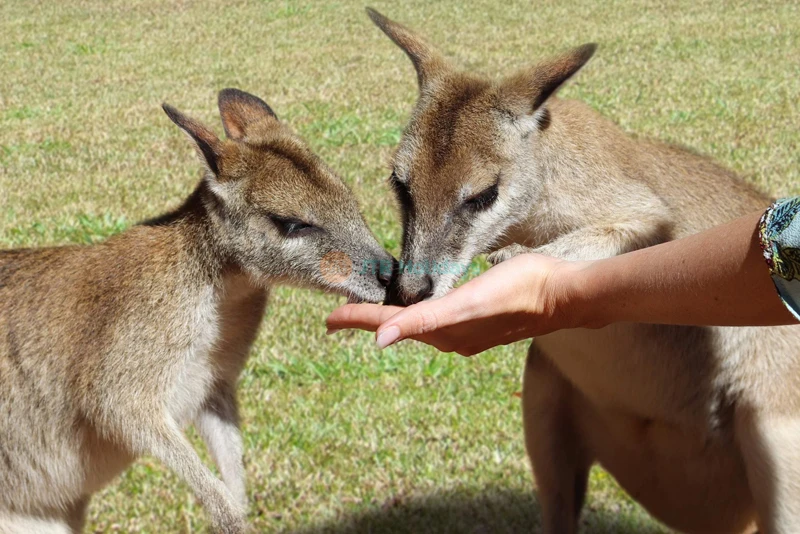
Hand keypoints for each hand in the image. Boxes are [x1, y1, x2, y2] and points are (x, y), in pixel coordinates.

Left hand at [326, 253, 582, 355]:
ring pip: (416, 324)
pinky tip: (421, 308)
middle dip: (369, 319)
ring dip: (392, 317)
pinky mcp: (480, 321)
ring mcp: (466, 331)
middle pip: (398, 325)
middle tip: (340, 313)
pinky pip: (436, 321)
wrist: (563, 294)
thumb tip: (381, 339)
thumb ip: (424, 321)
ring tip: (373, 309)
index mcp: (442, 330)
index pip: (389, 324)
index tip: (328, 318)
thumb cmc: (519, 290)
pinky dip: (417, 315)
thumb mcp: (469, 303)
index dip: (358, 319)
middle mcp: (450, 335)